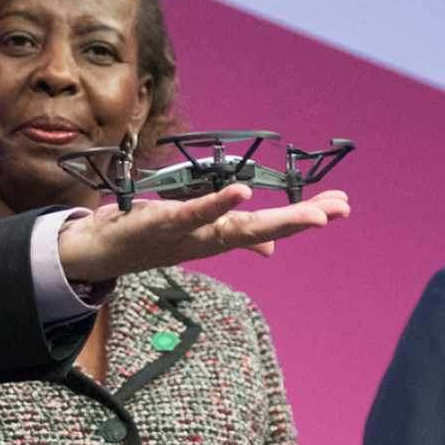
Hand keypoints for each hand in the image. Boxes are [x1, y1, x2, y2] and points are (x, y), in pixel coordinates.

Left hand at [54, 184, 351, 282]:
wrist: (102, 252)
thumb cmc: (149, 237)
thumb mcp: (196, 234)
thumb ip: (233, 236)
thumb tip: (271, 252)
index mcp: (223, 236)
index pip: (273, 225)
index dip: (307, 217)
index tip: (341, 206)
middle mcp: (214, 239)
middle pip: (266, 230)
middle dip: (303, 221)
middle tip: (338, 211)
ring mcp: (193, 234)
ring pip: (240, 228)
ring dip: (276, 222)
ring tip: (311, 213)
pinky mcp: (167, 222)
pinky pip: (196, 213)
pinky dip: (219, 204)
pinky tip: (242, 192)